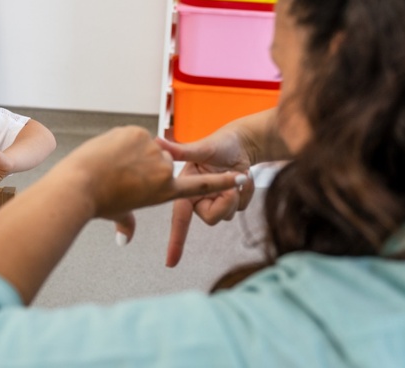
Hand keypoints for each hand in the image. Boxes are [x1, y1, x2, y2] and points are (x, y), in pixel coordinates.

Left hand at [51, 126, 244, 243]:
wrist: (80, 183)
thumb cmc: (98, 202)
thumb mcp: (118, 214)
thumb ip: (127, 224)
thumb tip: (125, 239)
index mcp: (164, 191)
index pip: (200, 185)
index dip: (222, 182)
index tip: (242, 176)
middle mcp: (165, 172)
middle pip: (158, 164)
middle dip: (141, 167)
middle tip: (117, 175)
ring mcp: (153, 151)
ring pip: (146, 147)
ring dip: (132, 153)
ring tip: (110, 166)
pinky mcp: (140, 134)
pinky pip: (133, 135)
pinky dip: (123, 140)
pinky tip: (109, 151)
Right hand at [156, 133, 254, 266]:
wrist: (241, 143)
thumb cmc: (219, 143)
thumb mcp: (200, 147)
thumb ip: (180, 150)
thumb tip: (158, 141)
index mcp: (186, 190)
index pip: (179, 220)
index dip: (175, 242)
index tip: (170, 263)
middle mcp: (198, 199)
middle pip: (212, 219)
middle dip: (226, 201)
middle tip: (233, 180)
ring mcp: (215, 203)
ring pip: (228, 215)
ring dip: (237, 194)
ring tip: (236, 174)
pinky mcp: (230, 203)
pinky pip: (241, 208)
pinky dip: (246, 192)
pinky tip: (242, 178)